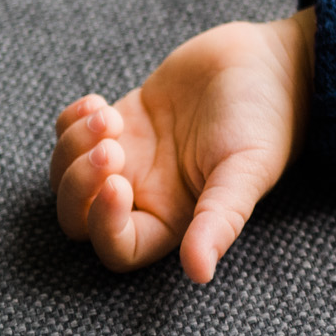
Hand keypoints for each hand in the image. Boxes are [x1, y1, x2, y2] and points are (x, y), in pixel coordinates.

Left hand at [51, 12, 314, 282]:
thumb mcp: (246, 171)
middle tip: (111, 147)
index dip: (103, 226)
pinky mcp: (122, 121)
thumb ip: (220, 220)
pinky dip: (70, 122)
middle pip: (79, 217)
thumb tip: (199, 274)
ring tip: (107, 117)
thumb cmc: (265, 119)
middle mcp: (146, 195)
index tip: (116, 185)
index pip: (118, 247)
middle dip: (79, 184)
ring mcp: (130, 158)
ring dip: (72, 148)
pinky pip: (70, 133)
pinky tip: (97, 104)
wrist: (268, 62)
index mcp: (174, 219)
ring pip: (67, 174)